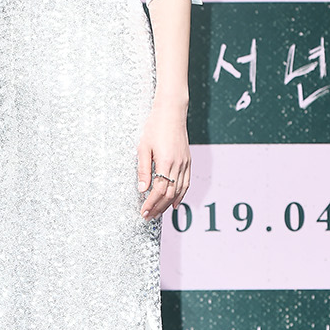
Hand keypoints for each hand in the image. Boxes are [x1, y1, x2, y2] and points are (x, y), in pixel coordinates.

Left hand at [137, 101, 190, 220]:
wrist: (171, 112)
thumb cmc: (154, 127)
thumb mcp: (143, 147)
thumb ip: (143, 170)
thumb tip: (142, 189)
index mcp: (166, 162)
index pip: (159, 190)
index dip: (151, 203)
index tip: (143, 212)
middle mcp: (178, 165)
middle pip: (169, 194)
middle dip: (158, 208)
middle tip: (148, 217)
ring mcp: (185, 163)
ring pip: (179, 191)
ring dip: (168, 204)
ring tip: (158, 213)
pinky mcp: (188, 161)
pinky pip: (186, 183)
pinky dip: (181, 195)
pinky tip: (175, 203)